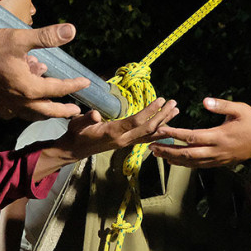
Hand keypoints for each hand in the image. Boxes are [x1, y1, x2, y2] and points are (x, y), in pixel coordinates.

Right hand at [0, 25, 91, 120]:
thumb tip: (71, 30)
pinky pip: (17, 112)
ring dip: (45, 111)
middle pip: (48, 111)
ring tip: (53, 106)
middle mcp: (21, 103)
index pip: (59, 89)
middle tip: (75, 111)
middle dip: (63, 110)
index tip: (86, 83)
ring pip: (33, 114)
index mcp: (30, 89)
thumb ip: (47, 37)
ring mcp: (8, 108)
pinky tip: (26, 101)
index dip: (74, 85)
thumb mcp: (20, 39)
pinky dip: (27, 108)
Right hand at [58, 98, 179, 159]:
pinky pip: (146, 138)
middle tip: (174, 103)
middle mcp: (123, 139)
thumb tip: (95, 115)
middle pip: (148, 128)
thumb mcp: (77, 124)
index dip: (150, 111)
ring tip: (175, 111)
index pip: (136, 122)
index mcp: (113, 133)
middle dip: (162, 116)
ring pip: (150, 134)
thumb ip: (86, 118)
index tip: (160, 100)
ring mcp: (126, 142)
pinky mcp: (126, 143)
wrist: (74, 150)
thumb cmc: (76, 134)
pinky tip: (165, 125)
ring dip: (164, 123)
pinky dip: (157, 131)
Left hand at [150, 97, 250, 167]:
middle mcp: (216, 151)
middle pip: (187, 154)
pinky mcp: (219, 163)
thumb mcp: (239, 109)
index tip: (161, 130)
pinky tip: (174, 160)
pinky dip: (184, 163)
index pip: (192, 136)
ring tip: (158, 154)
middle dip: (167, 150)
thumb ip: (221, 105)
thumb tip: (204, 101)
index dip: (175, 134)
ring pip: (191, 162)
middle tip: (151, 147)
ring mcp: (217, 159)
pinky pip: (198, 165)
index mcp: (219, 136)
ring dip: (173, 158)